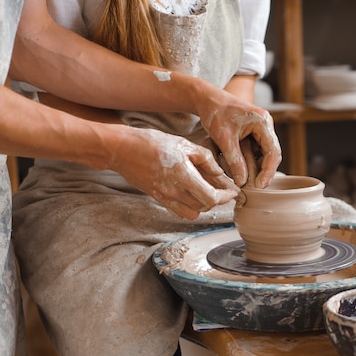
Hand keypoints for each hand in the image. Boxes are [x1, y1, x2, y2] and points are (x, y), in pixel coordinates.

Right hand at [115, 128, 239, 219]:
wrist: (122, 149)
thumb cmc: (153, 142)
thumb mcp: (183, 144)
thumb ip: (205, 159)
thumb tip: (220, 173)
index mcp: (183, 175)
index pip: (211, 197)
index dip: (226, 197)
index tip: (233, 191)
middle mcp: (174, 190)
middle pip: (204, 207)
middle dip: (217, 200)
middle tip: (224, 190)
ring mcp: (165, 197)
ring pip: (193, 213)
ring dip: (203, 205)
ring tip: (207, 191)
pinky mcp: (158, 198)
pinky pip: (179, 211)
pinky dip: (189, 207)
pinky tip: (192, 194)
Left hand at [197, 91, 281, 187]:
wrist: (208, 99)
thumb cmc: (215, 113)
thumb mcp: (224, 139)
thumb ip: (234, 160)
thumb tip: (242, 181)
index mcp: (263, 122)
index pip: (273, 152)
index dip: (268, 171)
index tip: (260, 185)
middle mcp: (266, 124)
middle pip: (272, 153)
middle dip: (265, 171)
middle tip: (257, 187)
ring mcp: (261, 128)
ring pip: (266, 153)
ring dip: (259, 167)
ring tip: (251, 182)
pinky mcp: (254, 132)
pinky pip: (258, 150)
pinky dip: (253, 161)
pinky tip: (246, 171)